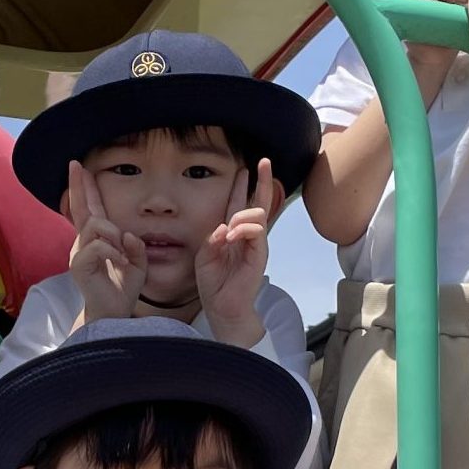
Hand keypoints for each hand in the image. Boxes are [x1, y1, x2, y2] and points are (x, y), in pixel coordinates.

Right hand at [66, 161, 146, 321]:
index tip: (79, 167)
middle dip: (79, 185)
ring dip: (114, 235)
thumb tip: (128, 234)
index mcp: (96, 239)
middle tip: (75, 165)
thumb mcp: (137, 263)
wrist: (113, 314)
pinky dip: (113, 252)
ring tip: (123, 254)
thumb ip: (135, 247)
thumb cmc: (122, 288)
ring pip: (96, 224)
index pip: (89, 209)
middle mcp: (83, 242)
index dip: (84, 188)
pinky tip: (121, 263)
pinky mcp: (79, 265)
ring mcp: (79, 253)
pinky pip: (97, 245)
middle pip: (80, 208)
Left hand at [194, 159, 271, 332]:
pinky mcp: (260, 253)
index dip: (242, 186)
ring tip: (230, 231)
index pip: (239, 204)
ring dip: (242, 215)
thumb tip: (225, 225)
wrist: (222, 306)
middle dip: (262, 181)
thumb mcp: (205, 255)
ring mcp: (256, 243)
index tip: (245, 168)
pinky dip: (244, 229)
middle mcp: (247, 235)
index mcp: (232, 233)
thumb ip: (212, 238)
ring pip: (257, 213)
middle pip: (258, 201)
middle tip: (264, 162)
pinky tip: (233, 236)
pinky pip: (257, 231)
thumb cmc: (213, 282)